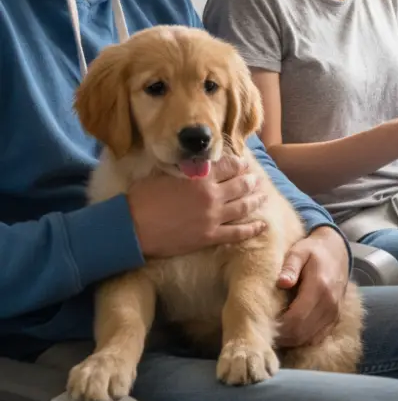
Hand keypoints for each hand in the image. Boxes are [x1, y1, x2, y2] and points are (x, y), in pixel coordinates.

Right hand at [128, 155, 267, 257]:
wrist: (132, 227)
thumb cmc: (143, 197)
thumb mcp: (165, 173)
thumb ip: (185, 168)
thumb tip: (195, 163)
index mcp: (201, 177)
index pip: (229, 166)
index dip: (239, 164)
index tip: (244, 163)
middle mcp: (212, 195)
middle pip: (240, 184)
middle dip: (250, 180)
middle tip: (256, 178)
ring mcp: (213, 217)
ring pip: (243, 206)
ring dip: (255, 199)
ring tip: (263, 195)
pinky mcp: (210, 237)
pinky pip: (237, 233)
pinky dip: (252, 229)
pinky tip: (262, 225)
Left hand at [276, 226, 349, 347]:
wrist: (338, 252)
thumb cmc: (313, 251)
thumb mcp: (299, 251)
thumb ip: (290, 266)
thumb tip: (282, 282)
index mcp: (320, 287)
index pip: (296, 318)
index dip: (279, 326)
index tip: (263, 324)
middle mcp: (329, 304)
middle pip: (301, 332)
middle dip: (281, 336)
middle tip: (264, 331)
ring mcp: (334, 313)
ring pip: (309, 338)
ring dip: (290, 340)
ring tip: (274, 332)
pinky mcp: (335, 318)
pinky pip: (317, 337)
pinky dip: (302, 339)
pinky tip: (290, 332)